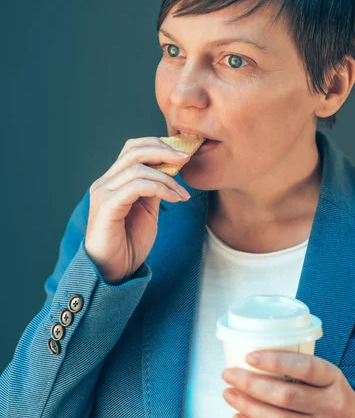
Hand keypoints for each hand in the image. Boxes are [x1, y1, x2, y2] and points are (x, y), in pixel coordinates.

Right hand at [85, 137, 191, 283]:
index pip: (133, 149)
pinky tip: (175, 199)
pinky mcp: (106, 206)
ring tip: (183, 194)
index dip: (158, 146)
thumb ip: (153, 190)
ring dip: (168, 178)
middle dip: (164, 151)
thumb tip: (170, 172)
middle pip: (134, 150)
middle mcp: (105, 183)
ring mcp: (103, 193)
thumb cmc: (128, 244)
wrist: (114, 272)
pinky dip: (160, 189)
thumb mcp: (147, 211)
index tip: (183, 154)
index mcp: (113, 181)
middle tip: (187, 158)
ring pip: (138, 168)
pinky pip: (137, 187)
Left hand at [221, 350, 354, 417]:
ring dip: (248, 407)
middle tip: (229, 375)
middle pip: (286, 396)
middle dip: (251, 385)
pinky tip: (238, 416)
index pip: (305, 368)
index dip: (276, 361)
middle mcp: (331, 406)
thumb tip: (251, 357)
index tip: (249, 356)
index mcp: (334, 379)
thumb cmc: (329, 394)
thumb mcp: (325, 376)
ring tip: (229, 394)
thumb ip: (297, 367)